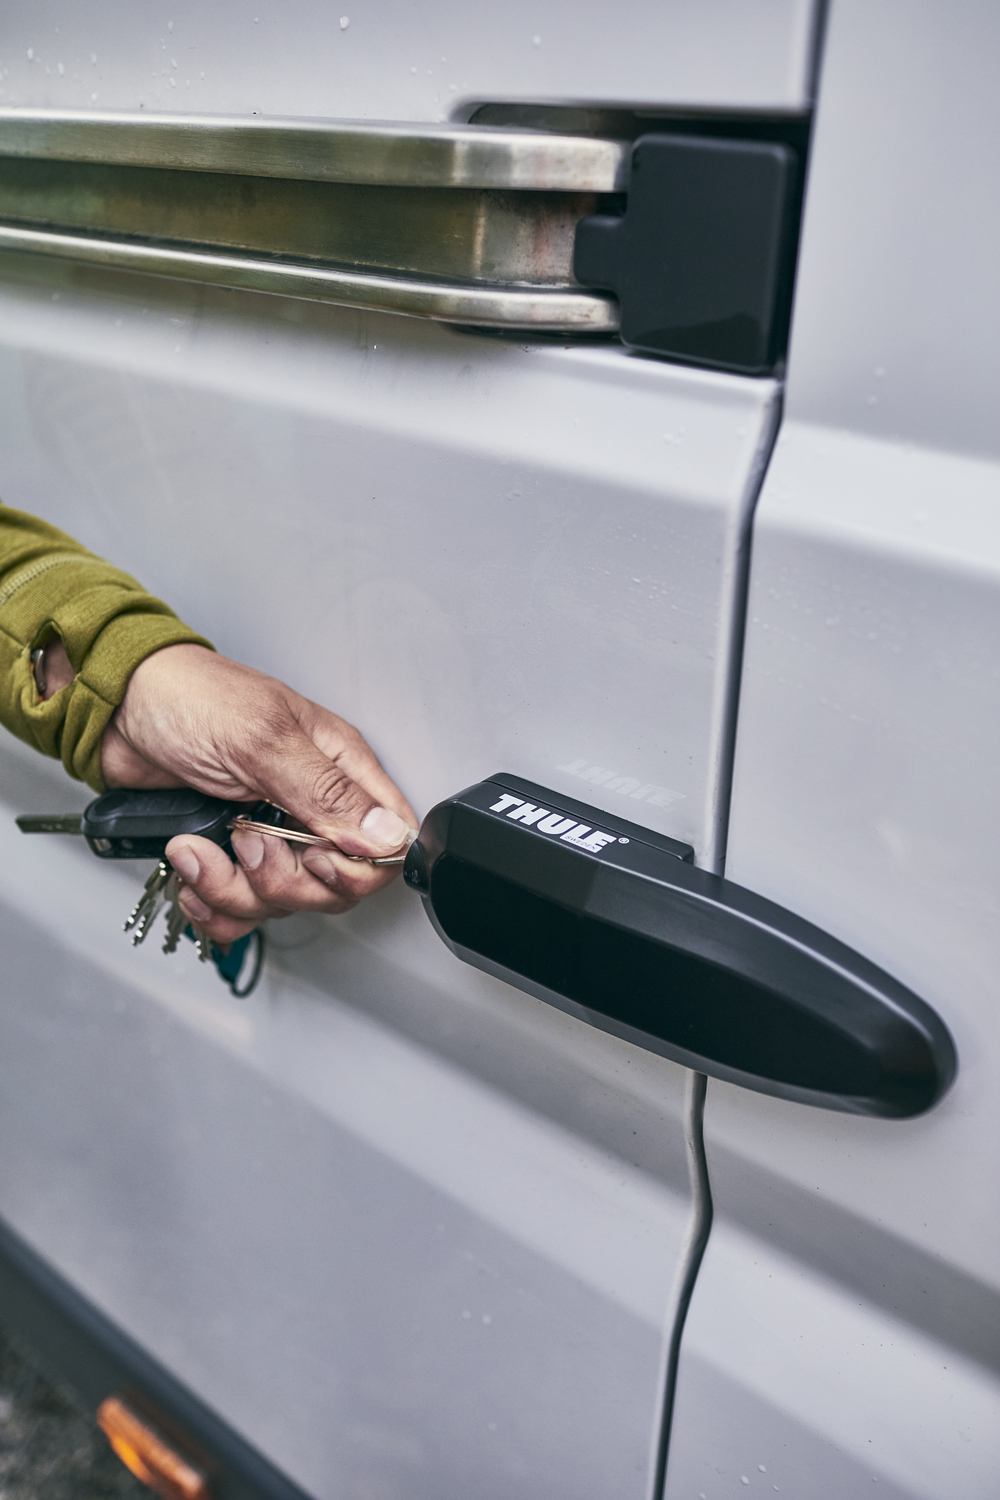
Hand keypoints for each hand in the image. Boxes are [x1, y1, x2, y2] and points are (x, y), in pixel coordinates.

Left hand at [102, 644, 416, 944]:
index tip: (313, 857)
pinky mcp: (231, 856)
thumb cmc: (188, 697)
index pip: (387, 842)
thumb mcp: (261, 739)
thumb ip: (325, 792)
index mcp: (337, 767)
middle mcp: (311, 806)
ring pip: (284, 902)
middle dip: (284, 882)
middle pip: (334, 886)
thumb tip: (385, 834)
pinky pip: (241, 911)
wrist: (117, 708)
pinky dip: (212, 905)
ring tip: (197, 848)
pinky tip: (191, 873)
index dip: (358, 868)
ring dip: (232, 890)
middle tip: (245, 842)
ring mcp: (271, 835)